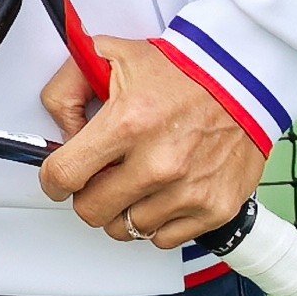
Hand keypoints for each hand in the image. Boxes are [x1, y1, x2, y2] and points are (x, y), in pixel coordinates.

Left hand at [37, 33, 265, 251]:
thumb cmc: (182, 70)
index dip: (52, 180)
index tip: (57, 179)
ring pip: (126, 228)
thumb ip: (68, 90)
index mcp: (128, 123)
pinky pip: (164, 238)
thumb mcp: (110, 57)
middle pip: (92, 210)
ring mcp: (188, 191)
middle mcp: (159, 163)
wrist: (243, 80)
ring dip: (122, 209)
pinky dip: (156, 221)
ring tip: (133, 182)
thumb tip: (60, 132)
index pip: (66, 173)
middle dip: (86, 195)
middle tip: (98, 178)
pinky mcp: (214, 208)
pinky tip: (160, 193)